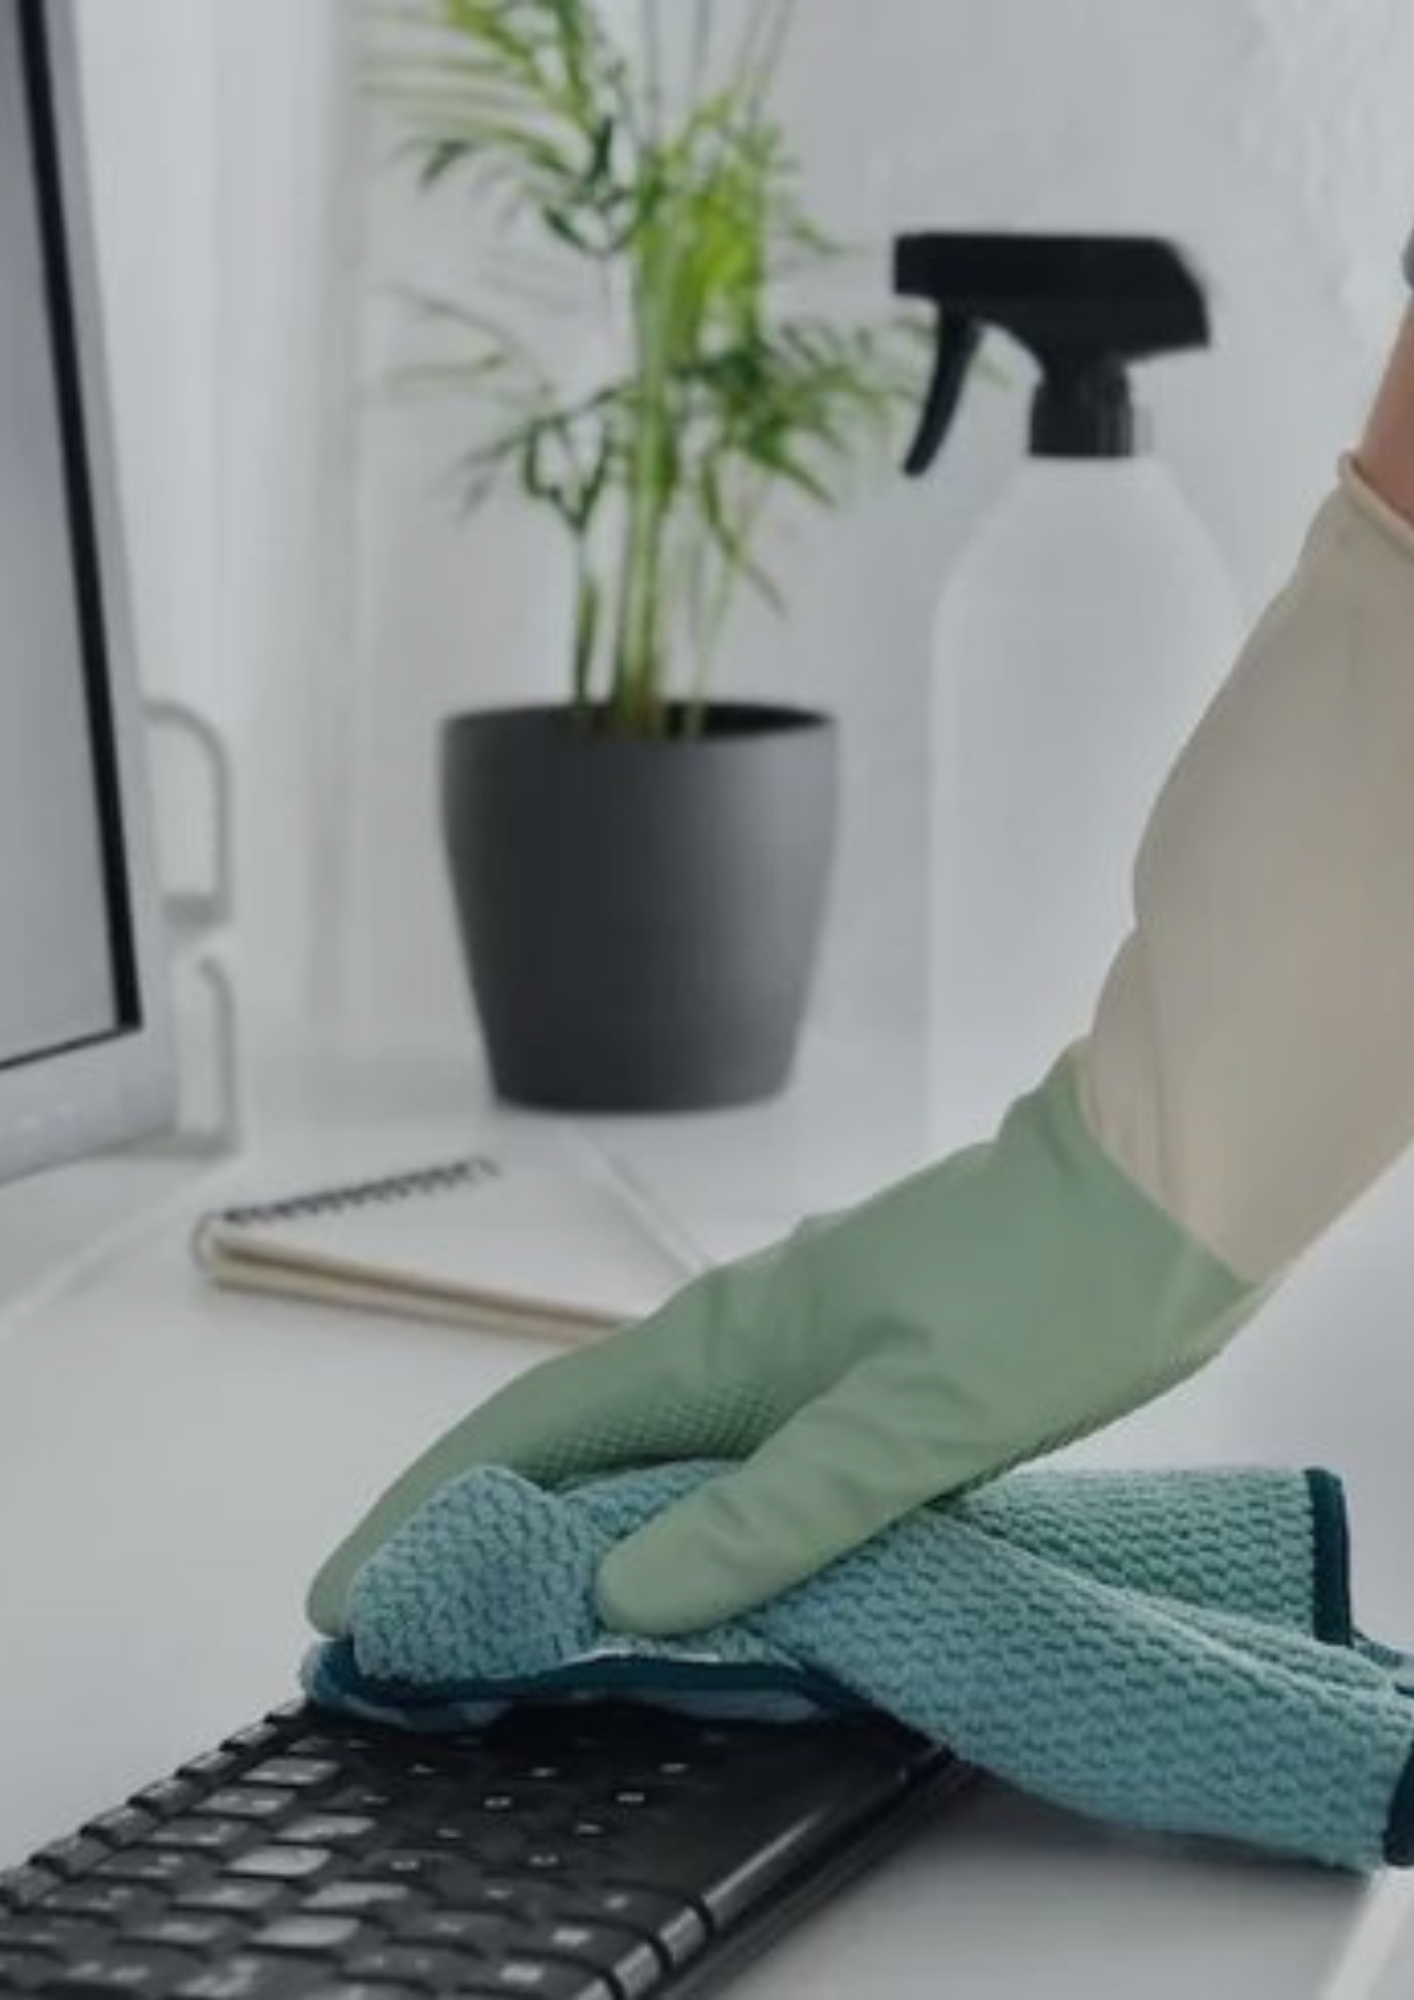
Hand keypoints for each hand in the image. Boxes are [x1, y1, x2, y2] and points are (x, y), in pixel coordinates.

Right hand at [308, 1042, 1262, 1638]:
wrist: (1150, 1197)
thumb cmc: (1037, 1289)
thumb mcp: (910, 1419)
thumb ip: (772, 1508)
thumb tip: (622, 1595)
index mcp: (717, 1347)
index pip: (530, 1431)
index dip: (430, 1506)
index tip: (349, 1588)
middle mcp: (729, 1351)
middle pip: (563, 1447)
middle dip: (472, 1531)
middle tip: (407, 1633)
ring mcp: (784, 1365)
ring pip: (638, 1461)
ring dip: (564, 1536)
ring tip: (509, 1625)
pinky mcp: (843, 1385)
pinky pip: (718, 1470)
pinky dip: (667, 1530)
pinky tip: (675, 1581)